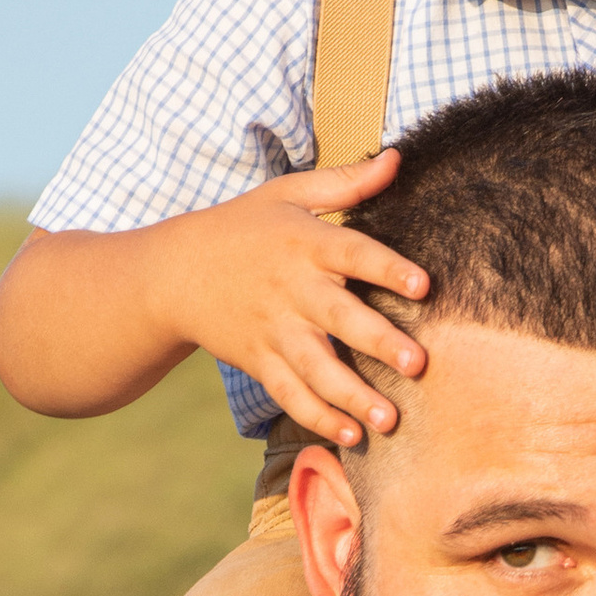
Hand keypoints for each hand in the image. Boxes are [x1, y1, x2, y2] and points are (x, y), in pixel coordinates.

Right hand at [164, 152, 429, 446]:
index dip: (388, 269)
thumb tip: (397, 159)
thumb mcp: (286, 193)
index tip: (423, 286)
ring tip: (389, 419)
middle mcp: (293, 290)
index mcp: (306, 243)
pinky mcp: (259, 361)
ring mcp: (274, 331)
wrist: (172, 274)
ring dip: (353, 396)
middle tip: (418, 363)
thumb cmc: (241, 227)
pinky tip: (350, 437)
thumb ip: (344, 183)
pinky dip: (317, 417)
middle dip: (380, 342)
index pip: (354, 253)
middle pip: (341, 319)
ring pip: (317, 368)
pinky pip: (290, 394)